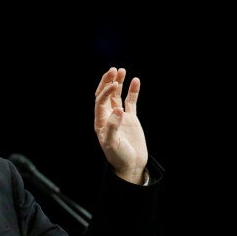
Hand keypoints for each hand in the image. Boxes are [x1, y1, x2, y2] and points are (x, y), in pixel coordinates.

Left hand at [94, 67, 147, 183]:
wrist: (130, 165)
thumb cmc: (118, 157)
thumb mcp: (113, 144)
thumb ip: (114, 127)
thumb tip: (118, 110)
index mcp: (100, 122)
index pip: (100, 102)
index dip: (106, 92)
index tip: (114, 84)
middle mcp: (108, 117)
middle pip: (105, 95)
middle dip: (108, 82)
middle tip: (113, 69)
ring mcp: (119, 116)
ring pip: (117, 96)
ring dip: (118, 83)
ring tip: (121, 70)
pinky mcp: (130, 119)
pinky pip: (131, 102)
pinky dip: (132, 91)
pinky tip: (136, 81)